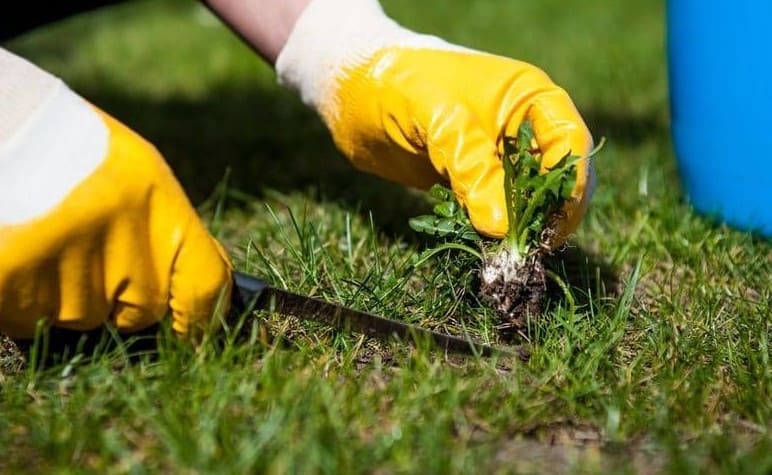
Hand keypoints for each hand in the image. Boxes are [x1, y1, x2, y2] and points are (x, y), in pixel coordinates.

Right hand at [0, 63, 230, 338]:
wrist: (2, 124)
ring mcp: (66, 262)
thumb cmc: (71, 148)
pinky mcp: (12, 278)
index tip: (194, 330)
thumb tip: (199, 298)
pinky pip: (26, 317)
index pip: (205, 285)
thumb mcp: (138, 175)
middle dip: (118, 297)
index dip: (204, 317)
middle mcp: (121, 237)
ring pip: (79, 317)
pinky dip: (20, 297)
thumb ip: (168, 235)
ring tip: (45, 238)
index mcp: (159, 204)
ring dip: (63, 295)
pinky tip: (18, 251)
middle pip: (140, 311)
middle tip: (87, 249)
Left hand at [276, 0, 593, 242]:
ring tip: (504, 256)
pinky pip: (496, 209)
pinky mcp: (473, 178)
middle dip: (547, 214)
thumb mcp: (435, 118)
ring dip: (520, 228)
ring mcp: (498, 155)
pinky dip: (493, 229)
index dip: (568, 187)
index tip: (550, 227)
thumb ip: (470, 165)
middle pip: (556, 178)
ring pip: (527, 199)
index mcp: (528, 97)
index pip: (570, 144)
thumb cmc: (394, 85)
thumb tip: (501, 227)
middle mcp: (522, 126)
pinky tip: (483, 246)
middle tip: (525, 250)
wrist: (350, 90)